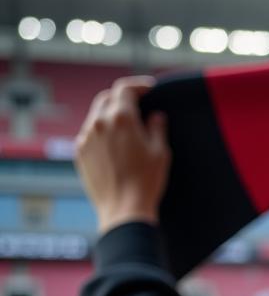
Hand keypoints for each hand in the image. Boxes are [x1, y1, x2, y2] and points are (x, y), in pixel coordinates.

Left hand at [74, 76, 169, 234]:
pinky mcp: (80, 152)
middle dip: (123, 98)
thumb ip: (157, 128)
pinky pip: (90, 134)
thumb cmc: (146, 182)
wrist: (124, 209)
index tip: (149, 90)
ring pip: (96, 115)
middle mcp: (99, 122)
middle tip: (138, 107)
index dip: (139, 85)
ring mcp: (86, 137)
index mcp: (121, 118)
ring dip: (111, 116)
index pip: (125, 88)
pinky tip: (115, 146)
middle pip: (107, 98)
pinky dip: (102, 132)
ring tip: (126, 129)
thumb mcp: (161, 153)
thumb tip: (155, 116)